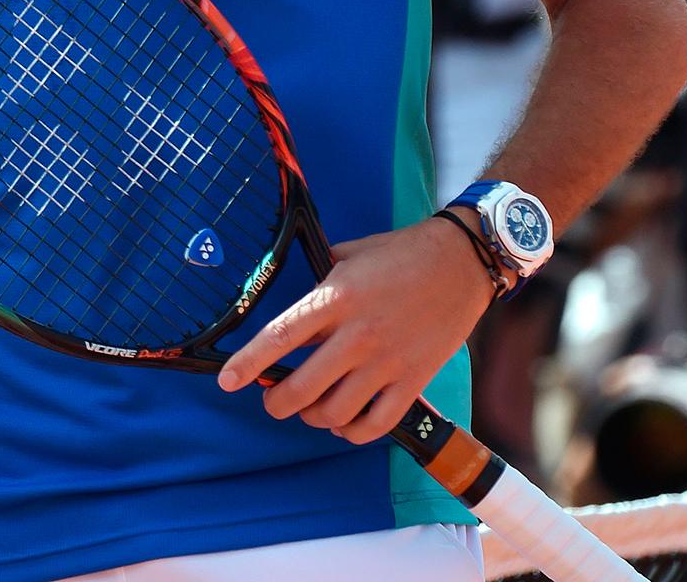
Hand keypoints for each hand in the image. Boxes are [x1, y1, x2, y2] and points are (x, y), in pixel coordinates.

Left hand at [216, 217, 494, 443]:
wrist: (459, 263)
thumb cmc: (398, 254)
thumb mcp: (346, 256)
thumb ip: (317, 287)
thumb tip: (290, 313)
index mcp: (335, 297)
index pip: (280, 336)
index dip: (249, 362)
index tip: (227, 381)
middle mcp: (358, 334)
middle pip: (303, 388)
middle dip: (277, 403)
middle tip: (272, 401)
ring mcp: (387, 361)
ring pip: (335, 412)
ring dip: (313, 418)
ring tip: (310, 408)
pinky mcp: (414, 380)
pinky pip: (376, 424)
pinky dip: (353, 432)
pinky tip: (345, 422)